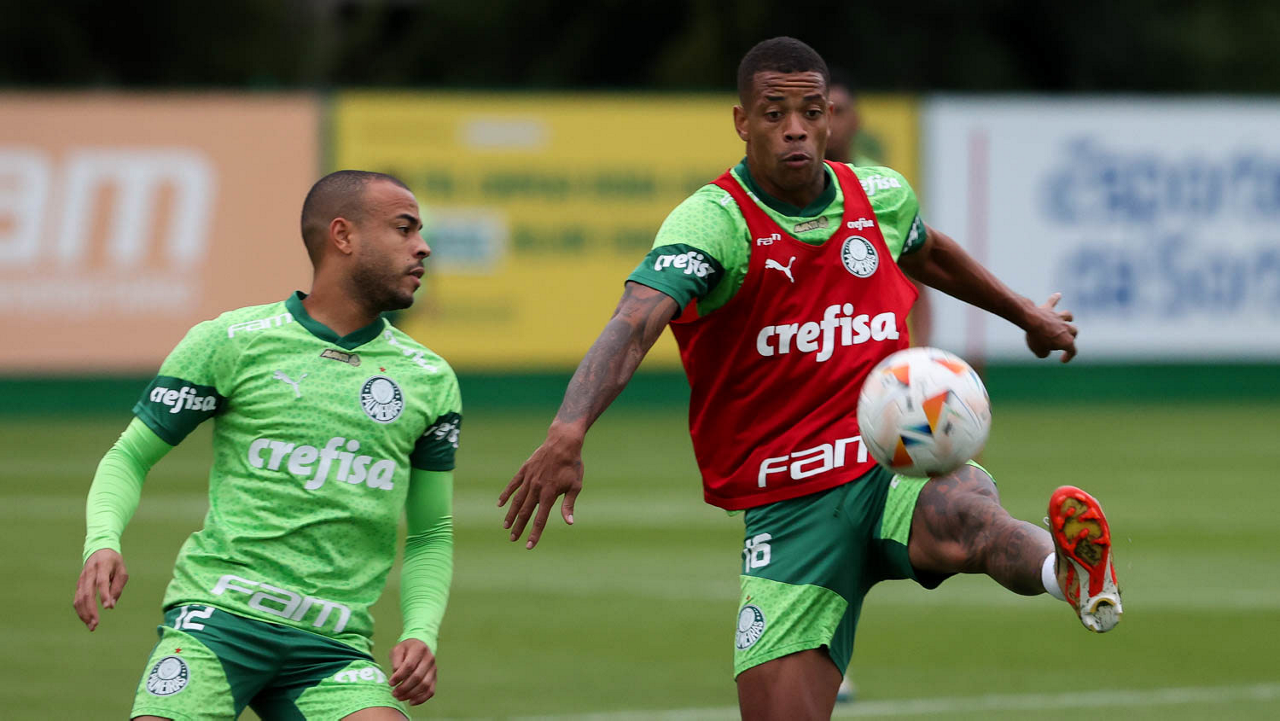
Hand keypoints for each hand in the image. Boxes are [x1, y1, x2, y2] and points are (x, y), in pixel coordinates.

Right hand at [74, 548, 127, 630]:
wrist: (98, 550)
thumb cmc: (114, 562)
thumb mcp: (122, 571)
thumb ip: (117, 587)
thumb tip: (111, 605)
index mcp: (103, 566)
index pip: (102, 581)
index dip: (104, 594)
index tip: (107, 607)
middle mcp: (89, 573)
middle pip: (88, 593)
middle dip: (91, 610)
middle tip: (96, 624)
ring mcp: (82, 579)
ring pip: (79, 598)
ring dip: (84, 614)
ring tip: (92, 626)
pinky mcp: (78, 584)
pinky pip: (77, 599)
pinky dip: (80, 611)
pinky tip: (87, 620)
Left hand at [389, 638, 436, 704]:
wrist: (418, 647)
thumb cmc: (405, 650)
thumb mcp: (397, 650)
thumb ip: (396, 660)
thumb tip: (396, 674)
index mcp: (420, 649)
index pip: (409, 665)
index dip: (399, 676)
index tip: (390, 683)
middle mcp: (429, 659)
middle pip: (417, 677)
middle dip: (404, 688)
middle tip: (393, 693)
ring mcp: (434, 669)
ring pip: (424, 685)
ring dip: (411, 694)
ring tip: (399, 697)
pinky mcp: (435, 678)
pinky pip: (430, 691)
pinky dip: (421, 699)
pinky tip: (411, 702)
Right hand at [498, 429, 583, 548]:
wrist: (563, 442)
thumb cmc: (572, 465)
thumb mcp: (575, 486)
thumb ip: (568, 505)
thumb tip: (569, 522)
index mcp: (550, 494)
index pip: (540, 519)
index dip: (535, 533)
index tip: (529, 546)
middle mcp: (537, 488)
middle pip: (525, 512)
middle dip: (519, 527)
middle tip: (513, 539)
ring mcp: (529, 479)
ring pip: (517, 500)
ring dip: (511, 514)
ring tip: (506, 526)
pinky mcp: (525, 470)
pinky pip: (513, 484)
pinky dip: (506, 494)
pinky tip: (500, 504)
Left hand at [1023, 293, 1077, 362]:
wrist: (1031, 321)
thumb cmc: (1036, 338)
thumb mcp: (1040, 352)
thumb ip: (1045, 353)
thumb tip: (1045, 349)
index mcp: (1066, 341)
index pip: (1072, 350)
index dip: (1068, 356)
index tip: (1062, 360)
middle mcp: (1065, 328)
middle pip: (1074, 331)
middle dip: (1071, 336)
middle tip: (1064, 340)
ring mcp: (1057, 317)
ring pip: (1068, 316)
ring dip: (1068, 318)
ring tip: (1068, 319)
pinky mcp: (1048, 309)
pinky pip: (1053, 302)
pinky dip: (1055, 299)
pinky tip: (1058, 295)